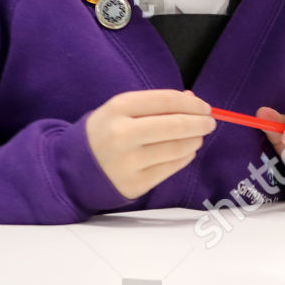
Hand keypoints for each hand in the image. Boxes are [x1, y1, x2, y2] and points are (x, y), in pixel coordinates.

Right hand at [85, 89, 214, 199]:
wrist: (75, 168)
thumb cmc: (107, 132)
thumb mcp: (123, 109)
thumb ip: (157, 103)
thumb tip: (193, 101)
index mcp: (118, 108)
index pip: (167, 101)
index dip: (193, 104)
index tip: (205, 107)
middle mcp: (122, 134)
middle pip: (175, 126)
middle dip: (200, 123)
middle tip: (210, 122)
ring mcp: (128, 161)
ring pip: (177, 148)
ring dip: (195, 140)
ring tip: (198, 137)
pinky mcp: (135, 183)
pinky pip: (171, 168)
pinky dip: (186, 157)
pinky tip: (187, 151)